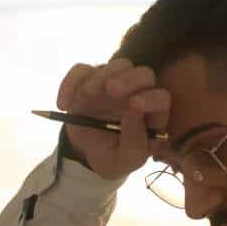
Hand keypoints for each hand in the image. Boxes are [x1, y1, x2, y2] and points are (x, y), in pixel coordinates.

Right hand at [57, 58, 170, 180]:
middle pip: (144, 74)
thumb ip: (135, 141)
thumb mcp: (126, 160)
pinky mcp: (91, 79)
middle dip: (128, 79)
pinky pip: (83, 70)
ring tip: (85, 97)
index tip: (134, 104)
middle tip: (110, 89)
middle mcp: (138, 93)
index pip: (161, 98)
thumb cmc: (114, 158)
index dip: (150, 99)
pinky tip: (65, 105)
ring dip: (100, 76)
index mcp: (152, 114)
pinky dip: (71, 83)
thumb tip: (133, 111)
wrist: (88, 154)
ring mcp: (115, 82)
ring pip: (117, 65)